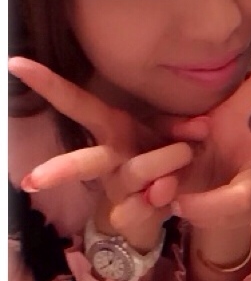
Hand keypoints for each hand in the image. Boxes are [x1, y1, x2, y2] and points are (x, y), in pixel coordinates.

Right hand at [8, 57, 191, 250]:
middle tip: (32, 181)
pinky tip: (167, 193)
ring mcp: (118, 190)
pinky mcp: (130, 216)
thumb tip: (201, 126)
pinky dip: (158, 199)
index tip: (15, 64)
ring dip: (161, 161)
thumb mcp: (177, 134)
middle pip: (84, 161)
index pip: (77, 104)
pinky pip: (141, 209)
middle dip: (62, 170)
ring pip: (133, 174)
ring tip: (187, 151)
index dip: (49, 84)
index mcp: (114, 130)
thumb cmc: (167, 156)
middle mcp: (109, 159)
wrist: (173, 204)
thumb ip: (183, 127)